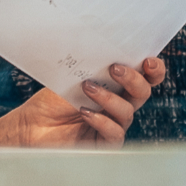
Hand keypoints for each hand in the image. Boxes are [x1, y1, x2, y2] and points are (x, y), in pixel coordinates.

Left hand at [0, 58, 165, 149]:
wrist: (31, 125)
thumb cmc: (52, 100)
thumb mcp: (73, 76)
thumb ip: (92, 64)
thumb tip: (102, 42)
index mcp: (118, 86)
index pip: (146, 78)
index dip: (154, 70)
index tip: (148, 61)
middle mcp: (120, 105)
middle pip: (142, 93)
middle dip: (133, 79)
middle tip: (114, 68)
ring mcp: (113, 125)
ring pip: (127, 111)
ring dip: (109, 98)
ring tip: (87, 87)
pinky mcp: (103, 143)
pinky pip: (114, 133)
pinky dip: (102, 121)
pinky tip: (85, 112)